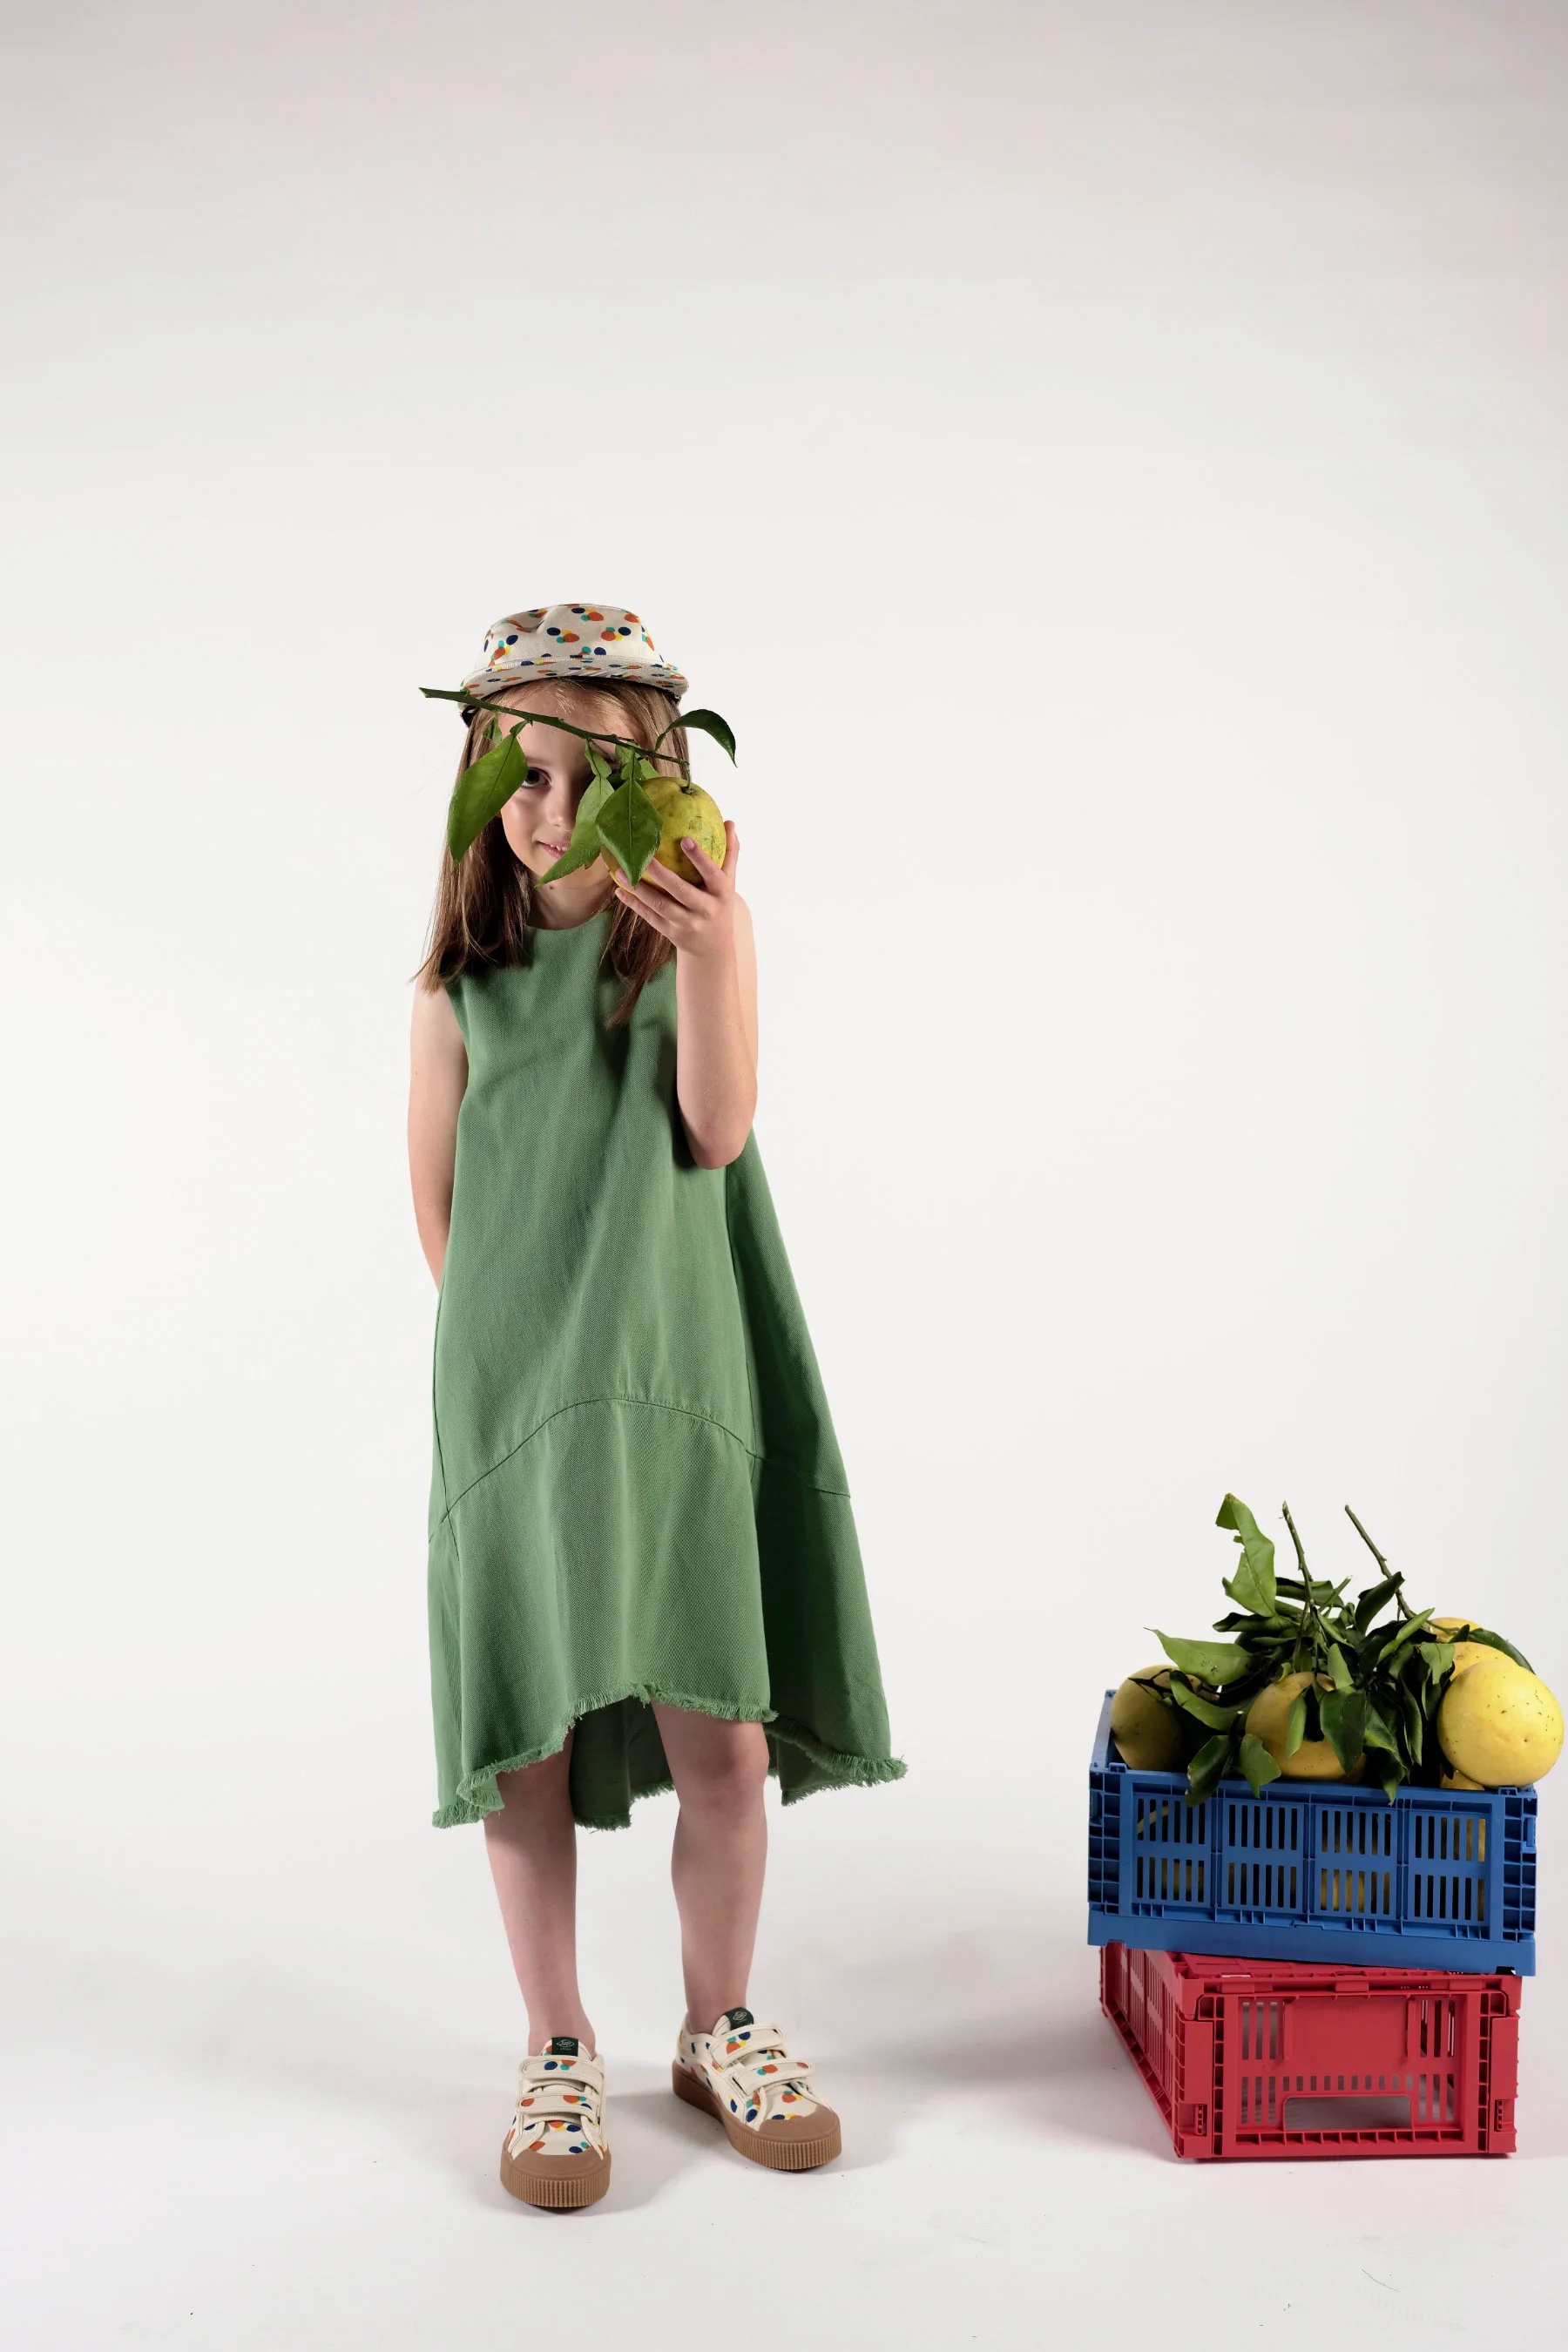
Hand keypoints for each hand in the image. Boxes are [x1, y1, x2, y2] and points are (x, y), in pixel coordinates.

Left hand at [611, 823, 739, 959]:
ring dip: (639, 889)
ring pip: (660, 905)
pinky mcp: (670, 932)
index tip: (685, 839)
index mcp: (721, 893)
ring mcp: (686, 923)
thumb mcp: (729, 882)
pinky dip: (634, 904)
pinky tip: (619, 891)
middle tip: (642, 855)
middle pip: (680, 890)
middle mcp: (704, 909)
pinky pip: (649, 917)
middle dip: (660, 874)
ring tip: (621, 871)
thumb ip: (730, 853)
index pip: (712, 873)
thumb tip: (729, 822)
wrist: (713, 948)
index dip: (700, 858)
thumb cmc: (719, 905)